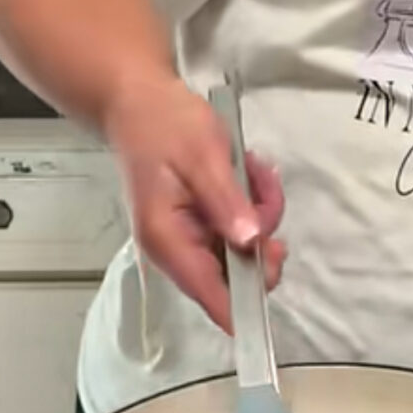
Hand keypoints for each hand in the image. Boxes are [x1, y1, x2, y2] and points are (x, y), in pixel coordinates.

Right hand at [103, 73, 284, 331]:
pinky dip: (251, 202)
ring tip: (250, 170)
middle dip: (262, 234)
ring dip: (259, 210)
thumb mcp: (202, 157)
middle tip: (262, 194)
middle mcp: (177, 250)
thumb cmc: (164, 126)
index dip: (244, 309)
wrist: (138, 103)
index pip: (210, 294)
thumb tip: (250, 243)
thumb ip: (226, 202)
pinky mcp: (202, 224)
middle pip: (237, 273)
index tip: (274, 305)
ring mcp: (190, 238)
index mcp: (168, 241)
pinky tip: (245, 172)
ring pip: (245, 247)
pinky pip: (240, 227)